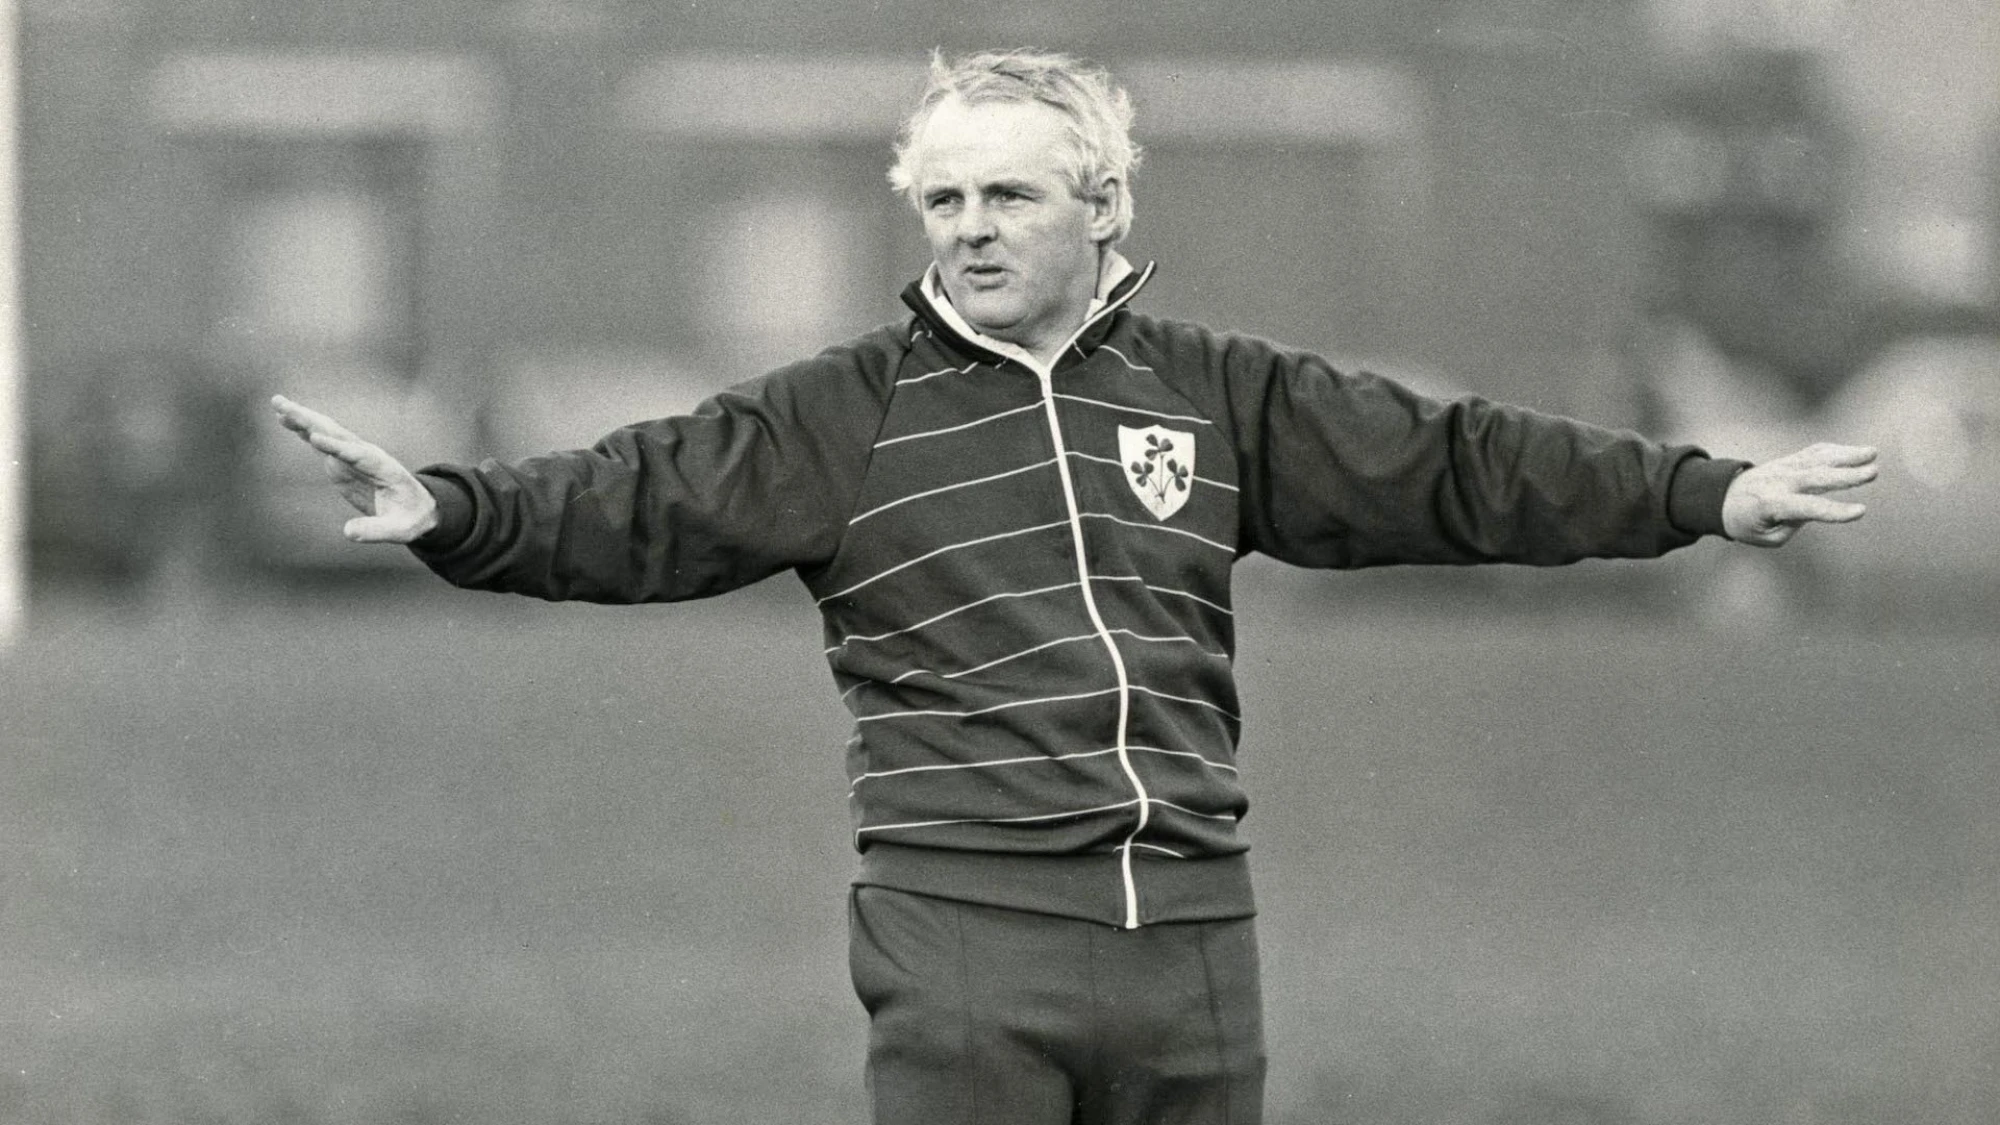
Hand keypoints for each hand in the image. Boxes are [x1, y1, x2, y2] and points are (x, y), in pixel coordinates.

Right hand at [271, 395, 439, 543]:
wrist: (418, 507)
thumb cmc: (412, 518)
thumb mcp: (400, 530)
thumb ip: (376, 531)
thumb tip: (348, 532)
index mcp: (383, 468)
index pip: (357, 455)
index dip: (336, 447)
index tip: (315, 439)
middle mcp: (367, 455)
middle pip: (337, 434)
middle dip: (312, 421)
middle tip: (286, 406)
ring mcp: (353, 456)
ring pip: (327, 432)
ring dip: (303, 418)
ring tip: (277, 403)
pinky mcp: (342, 461)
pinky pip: (321, 441)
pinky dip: (303, 430)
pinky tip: (284, 419)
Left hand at [1721, 442, 1877, 546]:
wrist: (1723, 497)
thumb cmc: (1747, 523)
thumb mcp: (1766, 536)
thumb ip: (1791, 526)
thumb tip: (1812, 510)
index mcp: (1772, 504)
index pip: (1808, 508)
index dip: (1834, 510)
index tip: (1860, 511)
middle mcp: (1779, 482)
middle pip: (1816, 477)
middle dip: (1845, 475)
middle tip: (1873, 472)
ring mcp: (1784, 467)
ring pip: (1817, 458)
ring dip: (1846, 455)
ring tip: (1872, 453)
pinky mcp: (1789, 460)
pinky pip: (1814, 452)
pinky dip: (1835, 450)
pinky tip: (1858, 452)